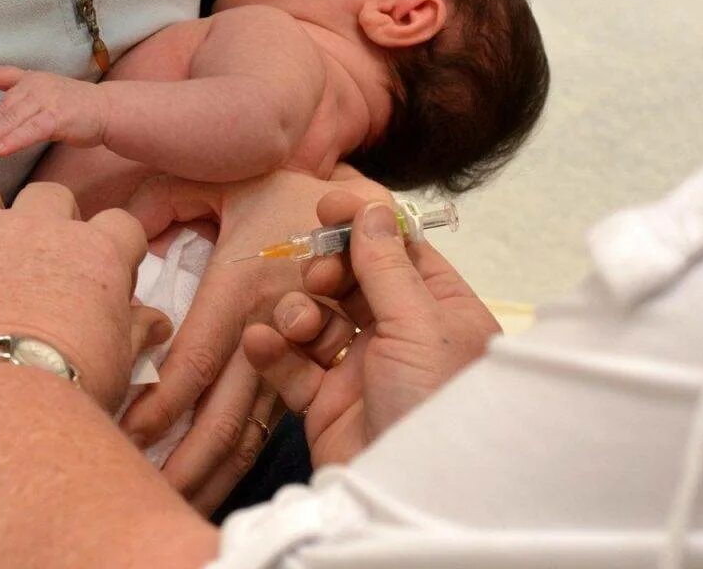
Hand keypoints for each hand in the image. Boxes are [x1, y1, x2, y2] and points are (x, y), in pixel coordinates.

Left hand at [0, 67, 107, 162]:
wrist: (109, 110)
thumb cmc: (79, 109)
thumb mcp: (48, 97)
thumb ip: (26, 104)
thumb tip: (1, 126)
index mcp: (32, 78)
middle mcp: (36, 85)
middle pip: (1, 109)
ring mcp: (46, 100)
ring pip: (10, 120)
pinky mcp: (57, 117)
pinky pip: (29, 130)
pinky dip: (13, 141)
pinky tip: (2, 151)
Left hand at [0, 175, 169, 411]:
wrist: (1, 409)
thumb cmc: (73, 390)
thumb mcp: (119, 363)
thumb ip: (136, 331)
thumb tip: (157, 324)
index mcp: (95, 250)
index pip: (119, 224)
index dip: (114, 246)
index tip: (107, 276)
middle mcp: (37, 228)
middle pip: (49, 195)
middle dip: (47, 220)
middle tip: (41, 262)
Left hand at [120, 166, 389, 512]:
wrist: (353, 202)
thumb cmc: (276, 190)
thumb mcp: (214, 182)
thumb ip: (158, 202)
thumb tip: (116, 233)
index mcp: (241, 286)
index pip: (192, 366)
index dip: (157, 409)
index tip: (123, 437)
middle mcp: (268, 329)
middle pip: (223, 417)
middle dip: (184, 464)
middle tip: (140, 494)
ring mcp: (290, 354)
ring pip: (250, 430)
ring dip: (214, 471)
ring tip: (171, 501)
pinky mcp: (303, 365)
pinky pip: (269, 420)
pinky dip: (239, 453)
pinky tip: (212, 476)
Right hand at [244, 190, 501, 466]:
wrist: (410, 496)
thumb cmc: (433, 406)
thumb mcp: (419, 325)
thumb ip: (388, 265)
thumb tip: (374, 208)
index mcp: (440, 310)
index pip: (400, 249)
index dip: (364, 224)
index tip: (327, 206)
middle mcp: (400, 334)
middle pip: (351, 279)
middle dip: (326, 272)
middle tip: (316, 279)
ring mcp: (360, 368)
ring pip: (317, 318)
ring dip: (299, 313)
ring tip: (297, 324)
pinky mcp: (324, 400)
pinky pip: (292, 363)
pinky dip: (274, 350)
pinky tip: (262, 343)